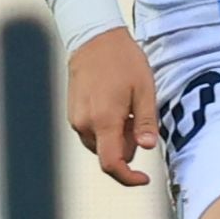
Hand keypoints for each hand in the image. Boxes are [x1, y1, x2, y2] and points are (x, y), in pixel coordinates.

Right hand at [66, 26, 159, 185]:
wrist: (94, 39)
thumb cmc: (123, 61)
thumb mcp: (145, 89)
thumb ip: (145, 122)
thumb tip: (147, 148)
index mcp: (104, 120)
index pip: (112, 164)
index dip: (128, 177)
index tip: (144, 179)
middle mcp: (85, 124)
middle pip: (109, 154)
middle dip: (128, 146)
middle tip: (139, 118)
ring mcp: (76, 119)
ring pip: (101, 144)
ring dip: (117, 136)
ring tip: (127, 108)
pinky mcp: (72, 113)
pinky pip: (92, 132)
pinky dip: (106, 127)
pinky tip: (115, 105)